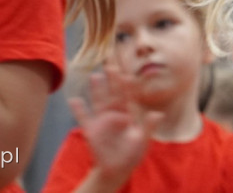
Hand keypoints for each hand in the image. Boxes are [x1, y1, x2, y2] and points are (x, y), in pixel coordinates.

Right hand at [70, 63, 162, 186]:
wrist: (117, 168)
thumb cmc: (132, 153)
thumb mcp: (142, 141)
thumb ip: (149, 127)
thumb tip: (158, 114)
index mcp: (129, 114)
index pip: (128, 96)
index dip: (128, 85)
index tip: (127, 73)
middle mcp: (115, 113)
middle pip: (113, 93)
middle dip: (112, 80)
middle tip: (110, 64)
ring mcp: (102, 120)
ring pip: (99, 101)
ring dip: (97, 89)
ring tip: (95, 76)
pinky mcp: (91, 130)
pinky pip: (84, 118)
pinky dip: (79, 110)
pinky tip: (74, 100)